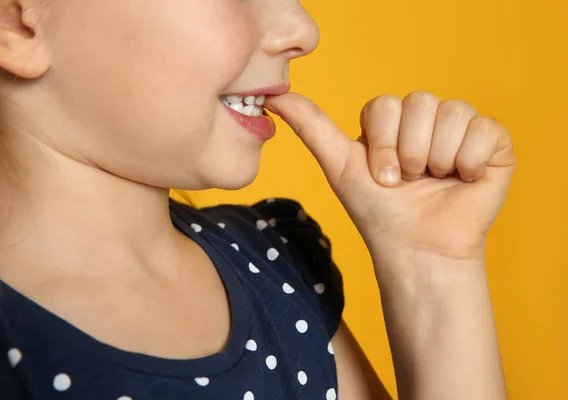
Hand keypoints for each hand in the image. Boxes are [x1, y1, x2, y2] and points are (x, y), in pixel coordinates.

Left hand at [264, 92, 515, 262]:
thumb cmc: (377, 213)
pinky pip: (485, 128)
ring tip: (436, 182)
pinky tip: (464, 180)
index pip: (386, 105)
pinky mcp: (493, 145)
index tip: (382, 178)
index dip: (382, 144)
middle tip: (410, 182)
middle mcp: (426, 120)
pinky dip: (471, 161)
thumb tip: (273, 98)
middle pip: (420, 103)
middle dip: (409, 154)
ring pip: (452, 113)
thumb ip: (311, 127)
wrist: (416, 250)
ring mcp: (461, 130)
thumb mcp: (340, 166)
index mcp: (393, 122)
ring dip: (437, 159)